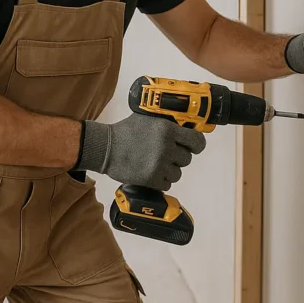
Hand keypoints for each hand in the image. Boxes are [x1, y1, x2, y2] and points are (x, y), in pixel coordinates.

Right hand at [76, 112, 205, 191]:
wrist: (105, 147)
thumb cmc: (125, 131)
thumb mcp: (147, 118)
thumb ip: (167, 123)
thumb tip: (185, 127)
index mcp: (167, 129)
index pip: (197, 141)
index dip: (196, 145)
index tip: (192, 147)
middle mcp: (166, 146)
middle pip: (187, 159)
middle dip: (177, 158)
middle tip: (164, 154)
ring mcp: (159, 164)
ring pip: (178, 173)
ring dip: (169, 170)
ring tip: (154, 163)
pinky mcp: (152, 178)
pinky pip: (167, 184)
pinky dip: (160, 181)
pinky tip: (150, 172)